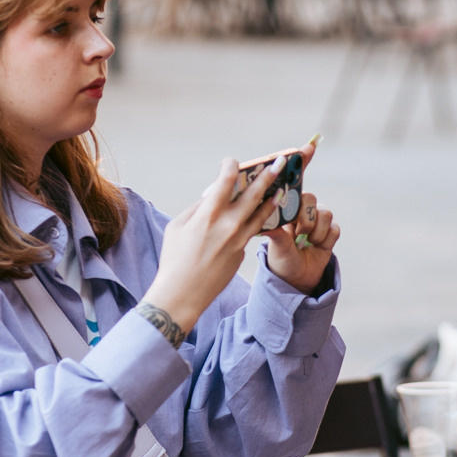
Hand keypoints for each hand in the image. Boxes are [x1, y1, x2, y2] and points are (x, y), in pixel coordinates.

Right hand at [141, 156, 285, 333]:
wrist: (183, 294)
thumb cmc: (174, 259)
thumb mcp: (178, 227)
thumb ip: (197, 209)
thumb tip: (212, 196)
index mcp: (208, 215)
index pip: (226, 181)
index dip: (230, 166)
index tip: (231, 162)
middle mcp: (228, 225)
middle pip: (253, 194)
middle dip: (268, 175)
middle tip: (280, 163)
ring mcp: (238, 241)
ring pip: (261, 214)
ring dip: (272, 199)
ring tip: (282, 189)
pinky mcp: (242, 253)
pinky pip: (252, 232)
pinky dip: (259, 221)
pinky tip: (264, 214)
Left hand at [262, 189, 339, 296]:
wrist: (296, 278)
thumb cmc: (281, 259)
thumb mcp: (276, 245)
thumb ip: (274, 229)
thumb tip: (262, 216)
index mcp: (286, 209)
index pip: (293, 194)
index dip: (295, 205)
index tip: (291, 221)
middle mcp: (302, 211)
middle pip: (312, 198)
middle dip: (306, 220)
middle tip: (299, 235)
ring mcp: (318, 221)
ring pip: (326, 214)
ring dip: (316, 233)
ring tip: (307, 244)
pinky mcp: (330, 232)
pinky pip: (335, 229)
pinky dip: (326, 241)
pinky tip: (317, 247)